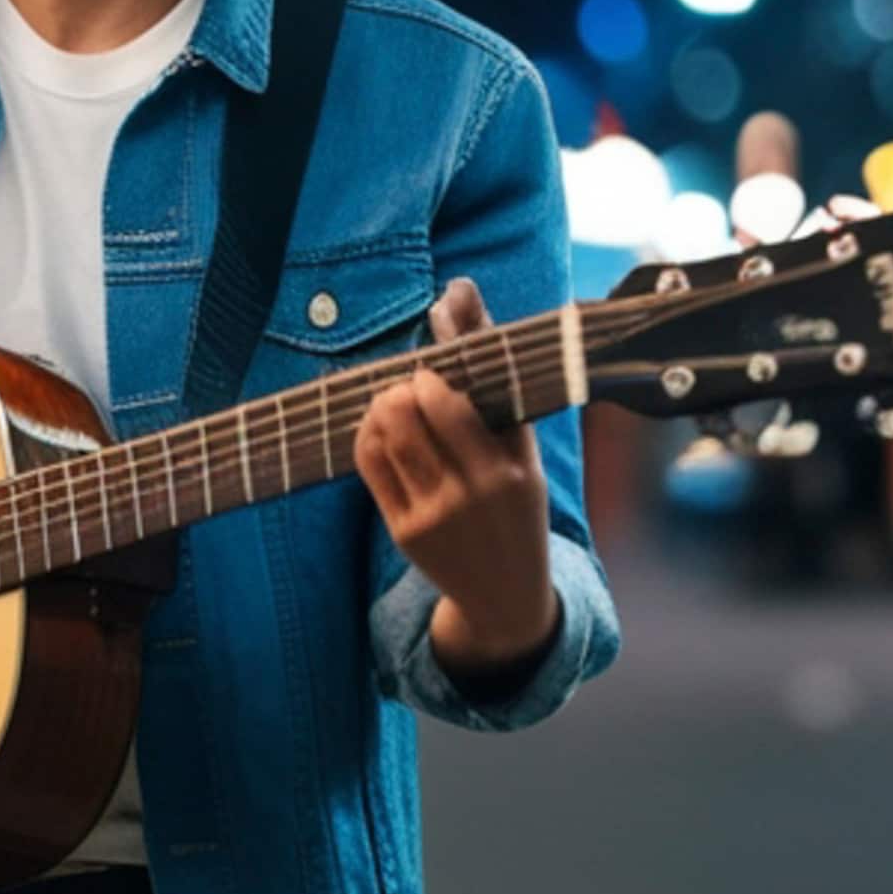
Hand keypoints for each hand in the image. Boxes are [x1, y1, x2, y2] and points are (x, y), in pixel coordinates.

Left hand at [352, 276, 558, 679]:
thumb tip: (462, 296)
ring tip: (393, 403)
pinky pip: (368, 465)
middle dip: (400, 388)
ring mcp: (433, 516)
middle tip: (407, 387)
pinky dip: (367, 435)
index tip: (431, 373)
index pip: (448, 405)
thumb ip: (498, 385)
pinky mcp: (403, 531)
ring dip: (380, 406)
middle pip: (408, 416)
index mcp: (509, 473)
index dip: (428, 378)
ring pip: (384, 436)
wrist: (508, 597)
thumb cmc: (518, 508)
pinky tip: (380, 430)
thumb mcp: (525, 456)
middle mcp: (470, 495)